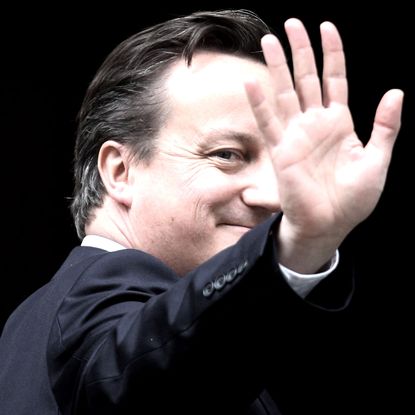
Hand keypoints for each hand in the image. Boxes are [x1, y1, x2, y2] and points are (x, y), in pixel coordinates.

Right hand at [245, 18, 402, 271]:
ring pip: (285, 94)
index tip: (327, 27)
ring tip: (270, 41)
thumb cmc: (354, 199)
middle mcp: (315, 124)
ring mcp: (296, 136)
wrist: (330, 224)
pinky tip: (252, 83)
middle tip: (292, 24)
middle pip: (307, 79)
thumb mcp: (377, 160)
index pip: (335, 80)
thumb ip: (386, 127)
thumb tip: (396, 92)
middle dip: (300, 52)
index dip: (332, 54)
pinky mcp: (282, 152)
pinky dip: (260, 104)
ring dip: (277, 68)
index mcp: (340, 124)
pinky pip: (269, 123)